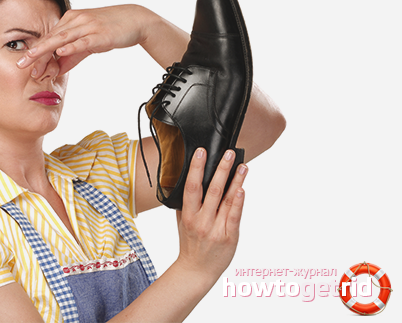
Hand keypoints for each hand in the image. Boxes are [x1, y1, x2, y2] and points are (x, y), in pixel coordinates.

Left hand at [16, 5, 153, 77]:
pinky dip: (71, 46)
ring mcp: (87, 25)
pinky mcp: (99, 33)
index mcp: (70, 20)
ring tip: (32, 58)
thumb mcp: (89, 43)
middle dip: (34, 51)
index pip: (49, 38)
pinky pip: (82, 40)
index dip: (36, 52)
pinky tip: (61, 52)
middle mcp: (76, 20)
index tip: (23, 65)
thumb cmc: (111, 30)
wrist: (135, 20)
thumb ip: (73, 55)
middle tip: (20, 64)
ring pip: (62, 38)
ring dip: (46, 49)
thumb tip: (58, 69)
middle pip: (51, 37)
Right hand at [176, 148, 246, 281]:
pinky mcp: (229, 236)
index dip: (197, 168)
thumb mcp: (181, 223)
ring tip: (242, 166)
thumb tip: (187, 182)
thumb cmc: (190, 245)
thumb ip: (184, 205)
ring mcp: (216, 228)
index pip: (192, 187)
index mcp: (187, 215)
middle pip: (212, 190)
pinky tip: (242, 189)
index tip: (201, 152)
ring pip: (227, 200)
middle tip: (228, 153)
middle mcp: (201, 220)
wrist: (196, 271)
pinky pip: (235, 215)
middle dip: (221, 169)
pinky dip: (239, 201)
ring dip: (236, 180)